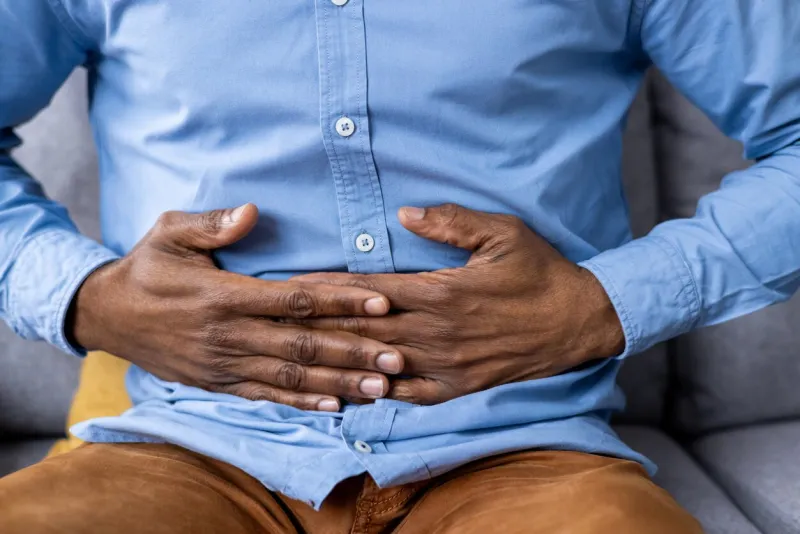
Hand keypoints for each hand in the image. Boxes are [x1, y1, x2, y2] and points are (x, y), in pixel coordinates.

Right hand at [68, 204, 404, 410]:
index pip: (295, 299)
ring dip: (339, 383)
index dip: (341, 301)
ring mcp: (224, 364)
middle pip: (303, 346)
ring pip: (291, 378)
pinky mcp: (218, 382)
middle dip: (354, 352)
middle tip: (397, 358)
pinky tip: (335, 406)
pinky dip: (302, 402)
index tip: (382, 303)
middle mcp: (228, 335)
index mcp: (224, 296)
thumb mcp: (169, 233)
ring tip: (380, 389)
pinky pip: (266, 395)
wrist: (106, 315)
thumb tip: (252, 211)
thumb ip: (211, 224)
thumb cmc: (146, 268)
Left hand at [293, 204, 623, 404]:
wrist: (579, 320)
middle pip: (363, 330)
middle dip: (318, 325)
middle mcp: (436, 332)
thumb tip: (405, 212)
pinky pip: (409, 396)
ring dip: (338, 360)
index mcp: (441, 291)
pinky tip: (350, 393)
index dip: (326, 288)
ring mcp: (447, 365)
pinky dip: (377, 394)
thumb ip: (451, 222)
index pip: (368, 290)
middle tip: (278, 323)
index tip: (291, 286)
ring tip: (299, 358)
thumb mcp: (502, 233)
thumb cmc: (539, 271)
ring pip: (379, 364)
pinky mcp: (460, 387)